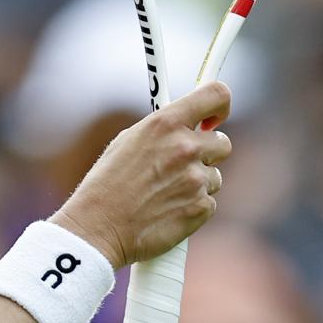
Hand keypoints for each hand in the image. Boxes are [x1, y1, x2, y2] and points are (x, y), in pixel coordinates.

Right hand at [52, 80, 231, 269]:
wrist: (99, 227)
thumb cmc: (107, 183)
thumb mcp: (129, 140)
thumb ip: (163, 130)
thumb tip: (187, 126)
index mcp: (166, 123)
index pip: (215, 96)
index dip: (221, 106)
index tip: (214, 119)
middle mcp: (185, 147)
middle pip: (222, 142)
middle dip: (208, 153)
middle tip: (186, 163)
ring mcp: (196, 178)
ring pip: (214, 177)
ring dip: (197, 183)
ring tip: (165, 193)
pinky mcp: (200, 207)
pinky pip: (209, 203)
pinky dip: (193, 207)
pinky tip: (167, 210)